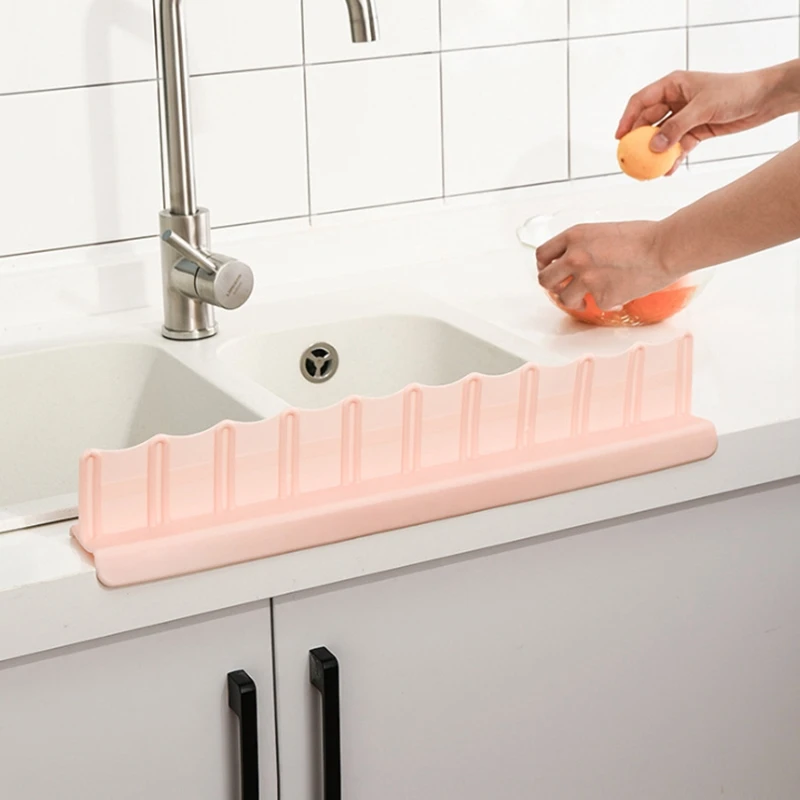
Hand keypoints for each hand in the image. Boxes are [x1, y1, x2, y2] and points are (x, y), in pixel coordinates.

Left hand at [535, 221, 677, 310]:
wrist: (665, 248)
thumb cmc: (642, 236)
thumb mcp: (602, 231)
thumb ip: (582, 245)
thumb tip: (571, 260)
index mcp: (574, 236)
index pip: (542, 255)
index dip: (545, 265)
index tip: (551, 270)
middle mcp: (575, 257)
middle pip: (545, 280)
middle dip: (554, 285)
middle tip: (564, 287)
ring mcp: (586, 278)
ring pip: (563, 298)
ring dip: (574, 299)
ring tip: (587, 295)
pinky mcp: (601, 296)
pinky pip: (594, 304)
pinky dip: (604, 301)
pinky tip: (616, 291)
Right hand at [616, 65, 794, 172]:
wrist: (763, 99)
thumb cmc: (735, 92)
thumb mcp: (703, 108)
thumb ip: (677, 127)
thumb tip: (653, 147)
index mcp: (673, 85)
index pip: (641, 101)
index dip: (627, 119)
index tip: (620, 138)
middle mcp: (675, 100)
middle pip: (648, 122)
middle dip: (639, 141)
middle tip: (631, 158)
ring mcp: (684, 116)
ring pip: (662, 137)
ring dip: (656, 153)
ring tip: (648, 170)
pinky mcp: (695, 130)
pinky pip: (677, 147)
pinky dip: (672, 159)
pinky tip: (667, 171)